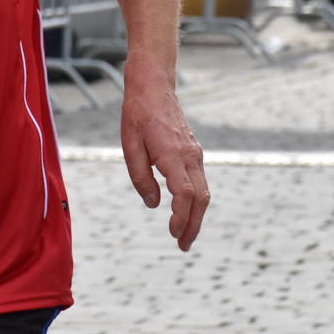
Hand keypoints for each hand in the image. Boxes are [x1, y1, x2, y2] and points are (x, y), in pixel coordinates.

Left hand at [119, 73, 207, 250]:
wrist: (153, 87)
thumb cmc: (137, 115)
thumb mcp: (130, 147)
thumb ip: (141, 177)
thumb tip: (153, 204)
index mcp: (173, 155)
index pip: (185, 194)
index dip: (182, 217)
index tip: (173, 233)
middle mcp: (190, 156)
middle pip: (201, 198)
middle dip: (194, 224)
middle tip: (183, 245)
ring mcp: (194, 154)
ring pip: (204, 191)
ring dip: (196, 215)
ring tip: (184, 235)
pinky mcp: (193, 152)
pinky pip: (200, 181)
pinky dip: (195, 201)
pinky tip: (185, 211)